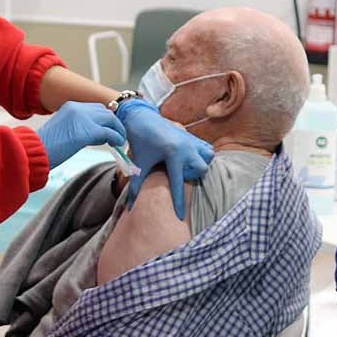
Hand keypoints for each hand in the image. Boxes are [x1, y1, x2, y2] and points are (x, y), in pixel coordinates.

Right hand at [38, 102, 126, 169]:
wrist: (35, 150)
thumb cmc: (44, 145)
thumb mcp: (62, 129)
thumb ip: (77, 126)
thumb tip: (95, 135)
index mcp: (70, 106)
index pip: (95, 108)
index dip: (105, 118)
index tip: (109, 128)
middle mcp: (78, 108)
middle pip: (105, 111)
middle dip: (114, 123)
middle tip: (117, 135)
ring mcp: (84, 118)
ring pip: (110, 119)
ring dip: (117, 130)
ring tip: (118, 140)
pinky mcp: (89, 131)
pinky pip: (109, 133)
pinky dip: (116, 138)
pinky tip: (116, 144)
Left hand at [118, 100, 213, 219]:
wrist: (141, 119)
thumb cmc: (140, 142)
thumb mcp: (139, 163)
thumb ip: (135, 186)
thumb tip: (129, 206)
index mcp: (173, 154)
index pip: (178, 183)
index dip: (179, 202)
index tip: (180, 217)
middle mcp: (186, 147)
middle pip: (200, 170)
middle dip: (190, 176)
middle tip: (176, 173)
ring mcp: (192, 141)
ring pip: (207, 159)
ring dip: (198, 165)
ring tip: (184, 166)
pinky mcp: (193, 137)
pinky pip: (208, 149)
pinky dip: (203, 156)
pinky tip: (190, 159)